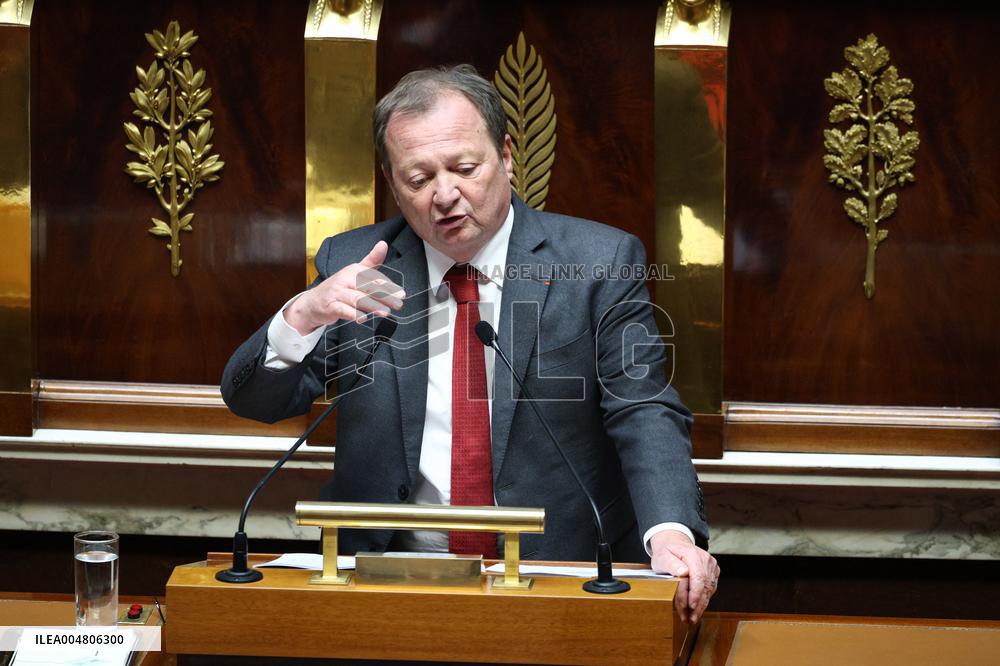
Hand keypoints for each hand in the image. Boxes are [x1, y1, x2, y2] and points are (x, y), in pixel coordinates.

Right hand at [285, 241, 404, 334]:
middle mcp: (345, 279)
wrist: (313, 302)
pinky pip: (342, 310)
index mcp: (354, 270)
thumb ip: (372, 261)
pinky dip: (353, 314)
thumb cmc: (339, 288)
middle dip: (384, 296)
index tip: (401, 294)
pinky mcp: (330, 306)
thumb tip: (384, 244)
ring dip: (372, 305)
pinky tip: (363, 318)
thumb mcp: (355, 272)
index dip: (389, 286)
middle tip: (398, 304)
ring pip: (357, 299)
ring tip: (385, 312)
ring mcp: (336, 293)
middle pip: (367, 287)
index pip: (374, 277)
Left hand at [650, 530, 719, 623]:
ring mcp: (711, 565)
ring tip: (692, 618)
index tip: (690, 606)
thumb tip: (683, 573)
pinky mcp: (713, 571)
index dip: (695, 594)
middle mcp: (705, 559)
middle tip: (690, 619)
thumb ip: (672, 564)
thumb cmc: (667, 552)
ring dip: (701, 605)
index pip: (698, 577)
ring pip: (709, 589)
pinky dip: (704, 599)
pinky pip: (711, 587)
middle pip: (705, 586)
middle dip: (697, 605)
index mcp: (692, 554)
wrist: (674, 544)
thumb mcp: (662, 557)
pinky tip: (697, 608)